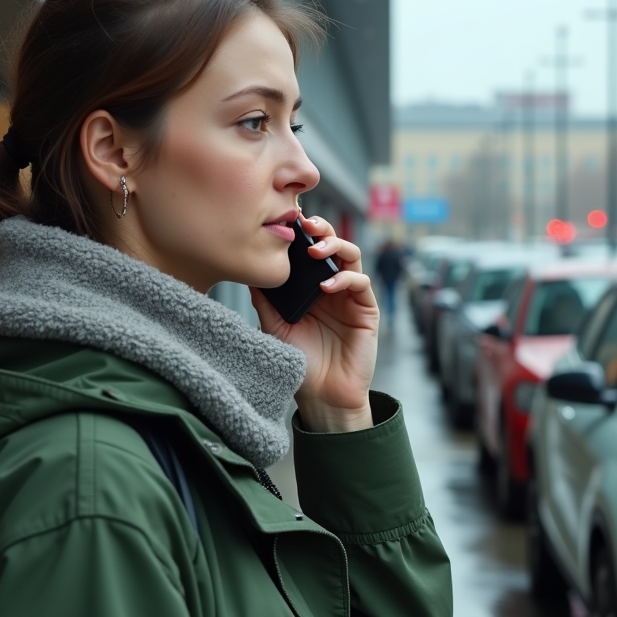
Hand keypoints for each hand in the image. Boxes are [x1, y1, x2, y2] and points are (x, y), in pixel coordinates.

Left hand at [250, 213, 378, 431]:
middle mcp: (332, 286)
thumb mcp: (274, 326)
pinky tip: (328, 285)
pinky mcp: (367, 311)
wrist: (322, 396)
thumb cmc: (299, 362)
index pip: (310, 249)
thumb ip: (265, 299)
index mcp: (310, 286)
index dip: (303, 232)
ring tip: (316, 251)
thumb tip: (249, 269)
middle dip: (322, 230)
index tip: (288, 220)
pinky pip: (362, 285)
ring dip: (336, 247)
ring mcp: (351, 297)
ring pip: (352, 257)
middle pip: (333, 245)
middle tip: (306, 225)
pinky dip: (346, 278)